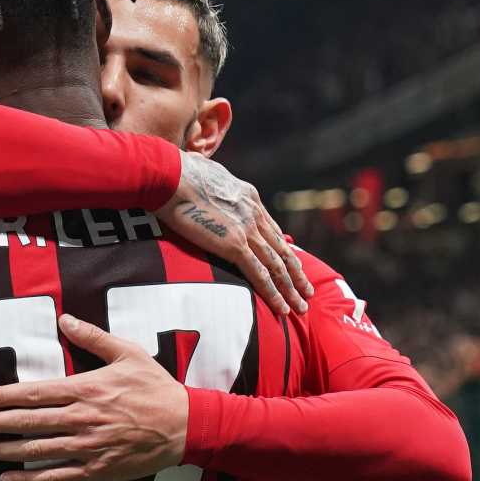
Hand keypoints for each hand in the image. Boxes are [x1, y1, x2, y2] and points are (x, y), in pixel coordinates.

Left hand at [0, 314, 186, 480]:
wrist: (185, 425)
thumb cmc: (155, 387)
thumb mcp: (128, 352)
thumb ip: (93, 337)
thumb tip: (64, 319)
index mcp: (85, 389)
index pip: (34, 393)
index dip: (1, 397)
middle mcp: (81, 418)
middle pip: (26, 422)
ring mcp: (87, 446)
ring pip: (36, 450)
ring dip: (1, 452)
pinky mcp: (96, 469)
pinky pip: (56, 476)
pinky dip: (30, 479)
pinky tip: (8, 479)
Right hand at [158, 152, 312, 314]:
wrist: (172, 176)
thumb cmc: (177, 172)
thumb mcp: (206, 173)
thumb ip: (211, 183)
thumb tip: (201, 181)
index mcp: (248, 196)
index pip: (270, 227)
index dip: (282, 247)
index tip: (290, 262)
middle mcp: (254, 213)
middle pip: (281, 249)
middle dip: (296, 273)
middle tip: (308, 290)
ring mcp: (247, 230)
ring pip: (277, 266)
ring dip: (291, 289)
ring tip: (302, 306)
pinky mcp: (235, 245)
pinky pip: (260, 274)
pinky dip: (273, 294)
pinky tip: (281, 308)